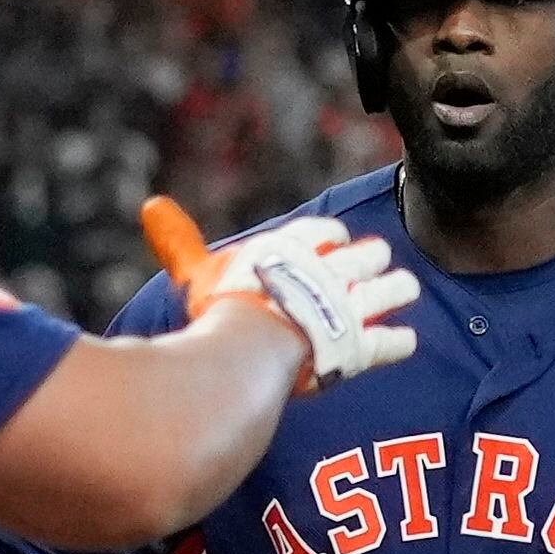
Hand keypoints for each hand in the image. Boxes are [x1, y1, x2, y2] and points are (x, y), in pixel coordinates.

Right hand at [141, 197, 418, 389]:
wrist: (250, 348)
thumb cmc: (219, 309)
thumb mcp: (199, 269)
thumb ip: (180, 241)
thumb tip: (150, 204)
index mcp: (293, 248)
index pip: (322, 232)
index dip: (330, 237)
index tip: (335, 240)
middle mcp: (328, 272)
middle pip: (365, 256)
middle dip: (372, 258)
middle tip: (377, 259)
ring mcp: (350, 308)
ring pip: (391, 290)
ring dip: (397, 289)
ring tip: (404, 289)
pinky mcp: (362, 346)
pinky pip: (392, 341)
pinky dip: (398, 341)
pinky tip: (404, 340)